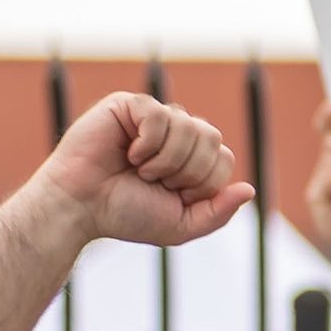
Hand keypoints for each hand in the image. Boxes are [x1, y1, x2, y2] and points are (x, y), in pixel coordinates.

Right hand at [35, 90, 249, 250]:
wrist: (81, 207)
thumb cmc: (125, 214)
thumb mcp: (181, 225)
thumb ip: (218, 212)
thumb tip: (249, 189)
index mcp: (190, 158)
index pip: (223, 158)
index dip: (203, 183)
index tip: (173, 195)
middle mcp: (175, 134)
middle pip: (212, 138)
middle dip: (187, 171)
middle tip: (155, 181)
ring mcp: (152, 117)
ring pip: (190, 126)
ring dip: (166, 159)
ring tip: (140, 169)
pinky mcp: (128, 105)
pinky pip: (160, 115)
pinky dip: (148, 143)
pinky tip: (128, 152)